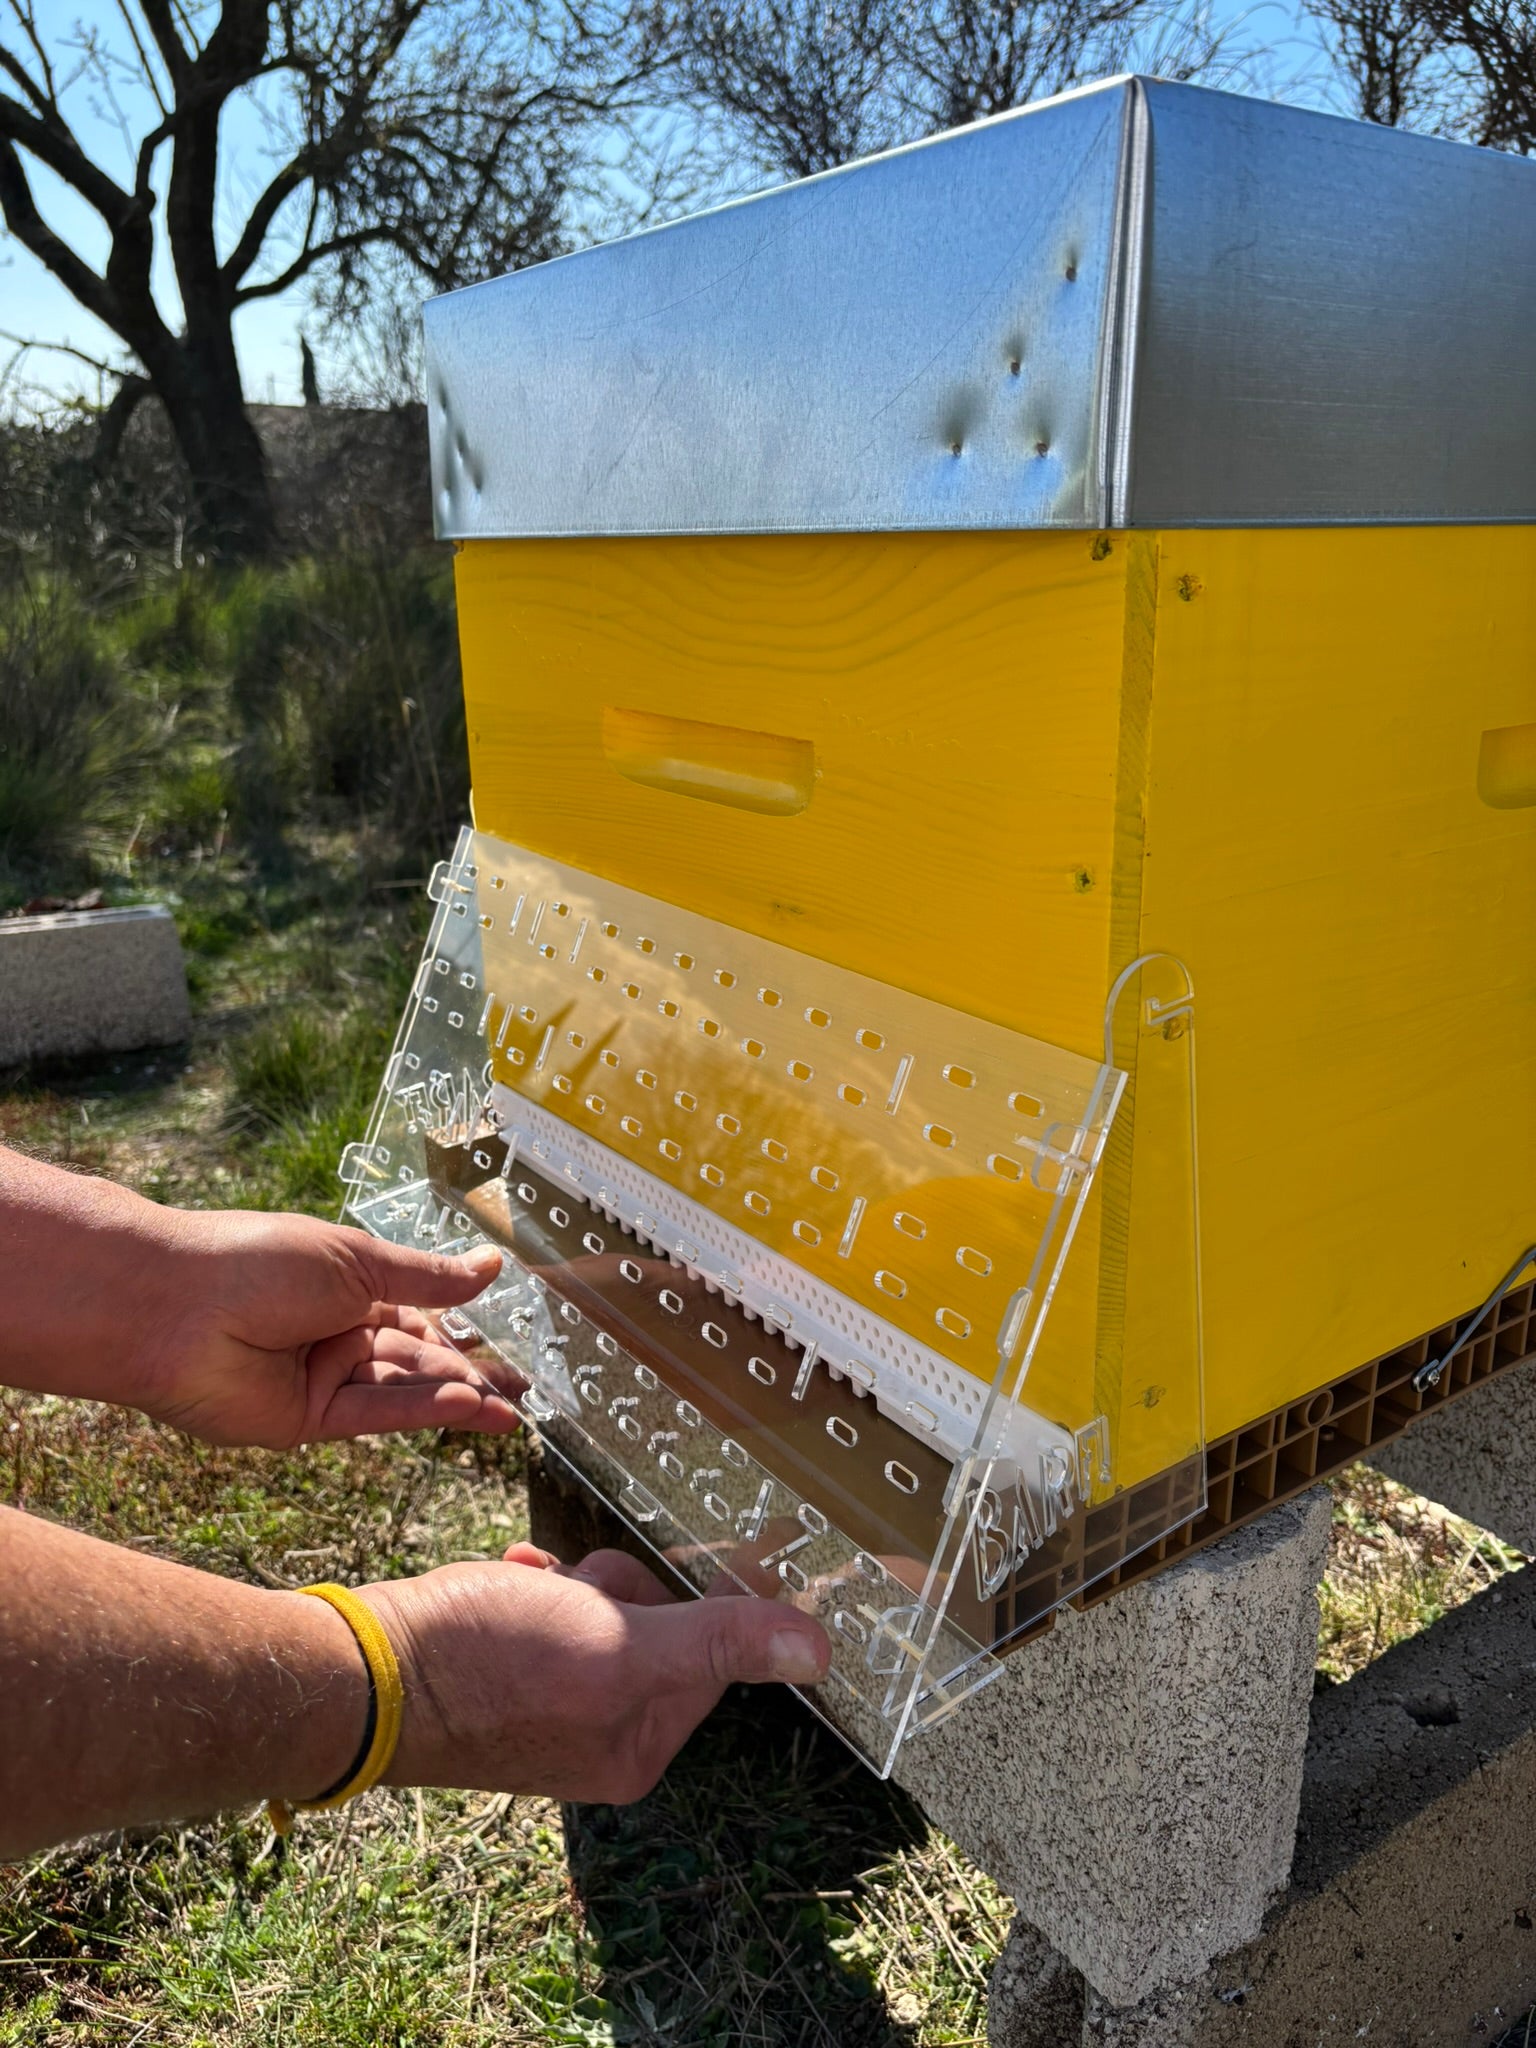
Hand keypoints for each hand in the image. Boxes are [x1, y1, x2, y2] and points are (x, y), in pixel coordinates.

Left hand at [129, 1209, 518, 1449]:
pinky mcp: (305, 1422)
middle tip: (522, 1391)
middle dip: (468, 1374)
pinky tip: (465, 1405)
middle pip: (415, 1359)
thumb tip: (493, 1264)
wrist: (177, 1304)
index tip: (508, 1345)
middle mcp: (335, 1335)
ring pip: (401, 1390)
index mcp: (345, 1287)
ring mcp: (320, 1380)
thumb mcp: (359, 1260)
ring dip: (454, 1398)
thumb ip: (429, 1276)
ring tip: (509, 1409)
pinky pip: (373, 1414)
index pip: (417, 1313)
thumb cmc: (260, 1259)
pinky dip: (419, 1411)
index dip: (461, 1328)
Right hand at [363, 1545, 830, 1804]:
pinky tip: (511, 1575)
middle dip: (617, 1586)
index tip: (687, 1557)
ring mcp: (549, 1700)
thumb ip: (719, 1642)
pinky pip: (548, 1604)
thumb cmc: (492, 1664)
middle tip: (574, 1588)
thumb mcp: (622, 1646)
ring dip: (573, 1579)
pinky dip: (533, 1581)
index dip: (694, 1598)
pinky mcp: (506, 1665)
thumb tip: (820, 1651)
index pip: (709, 1654)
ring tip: (530, 1583)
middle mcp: (599, 1732)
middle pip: (655, 1623)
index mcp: (637, 1746)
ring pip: (600, 1604)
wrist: (367, 1669)